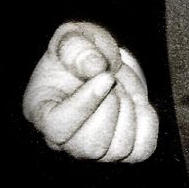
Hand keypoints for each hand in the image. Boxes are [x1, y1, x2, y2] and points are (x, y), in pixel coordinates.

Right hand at [21, 21, 158, 162]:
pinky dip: (148, 124)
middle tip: (111, 79)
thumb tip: (94, 67)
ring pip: (118, 150)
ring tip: (121, 89)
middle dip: (111, 107)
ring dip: (130, 112)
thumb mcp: (72, 37)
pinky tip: (138, 104)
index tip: (106, 77)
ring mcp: (94, 149)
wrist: (102, 65)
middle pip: (91, 147)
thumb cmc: (81, 52)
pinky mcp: (123, 150)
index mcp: (40, 112)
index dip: (85, 105)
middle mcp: (63, 140)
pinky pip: (142, 149)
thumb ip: (75, 46)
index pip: (58, 128)